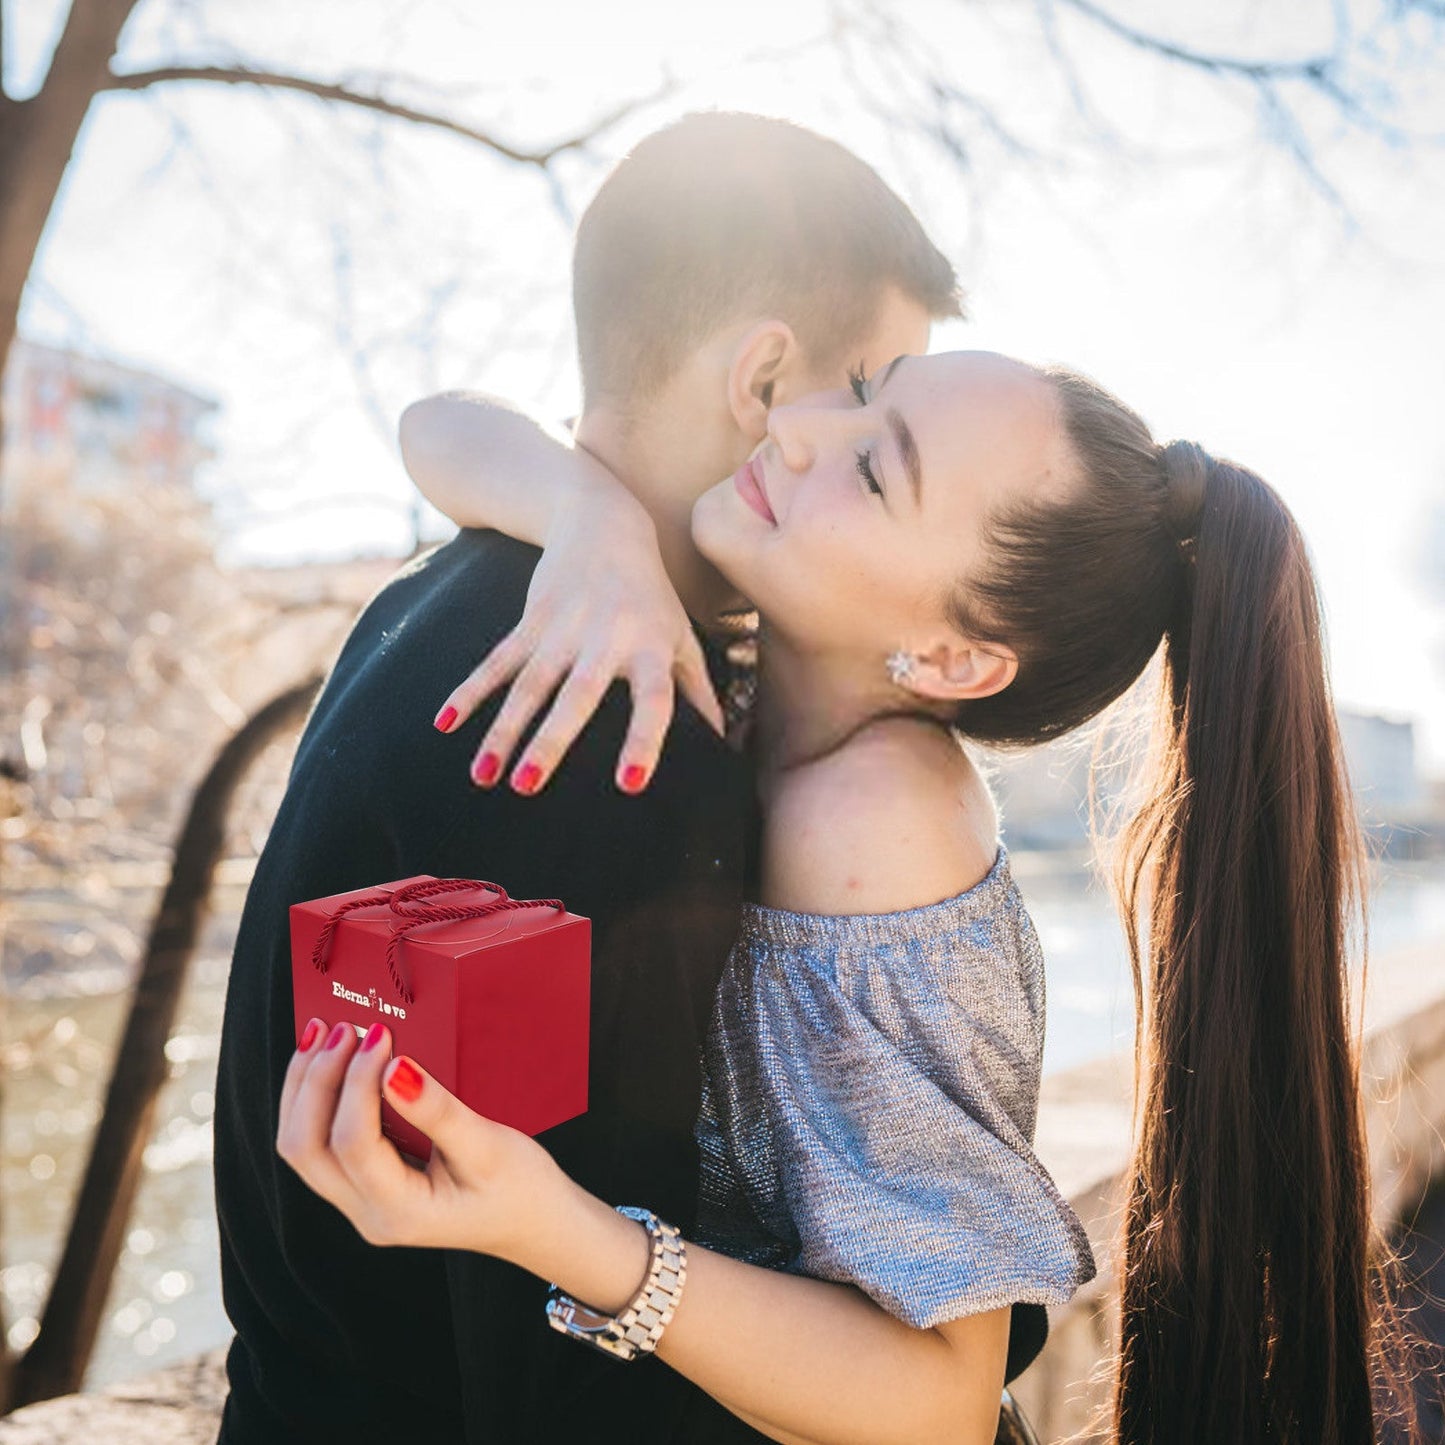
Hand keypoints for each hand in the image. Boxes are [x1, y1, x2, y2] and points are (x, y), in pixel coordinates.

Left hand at [276, 1018, 568, 1267]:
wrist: (533, 1223)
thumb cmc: (519, 1189)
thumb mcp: (487, 1147)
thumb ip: (437, 1112)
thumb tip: (395, 1070)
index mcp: (398, 1211)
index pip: (353, 1143)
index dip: (357, 1082)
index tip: (378, 1035)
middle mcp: (366, 1214)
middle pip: (307, 1148)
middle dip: (315, 1081)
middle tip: (341, 1029)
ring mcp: (359, 1204)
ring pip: (303, 1147)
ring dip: (305, 1088)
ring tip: (322, 1035)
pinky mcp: (362, 1186)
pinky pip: (319, 1145)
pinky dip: (316, 1100)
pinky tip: (328, 1064)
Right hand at [433, 492, 726, 796]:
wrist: (603, 521)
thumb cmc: (651, 594)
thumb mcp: (681, 635)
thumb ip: (698, 690)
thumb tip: (723, 745)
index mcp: (652, 648)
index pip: (653, 699)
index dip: (643, 740)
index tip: (629, 783)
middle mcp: (606, 639)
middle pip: (577, 695)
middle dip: (550, 741)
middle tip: (528, 787)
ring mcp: (563, 628)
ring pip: (528, 685)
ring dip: (502, 729)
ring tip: (482, 775)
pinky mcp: (530, 619)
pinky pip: (496, 661)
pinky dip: (470, 691)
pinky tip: (445, 724)